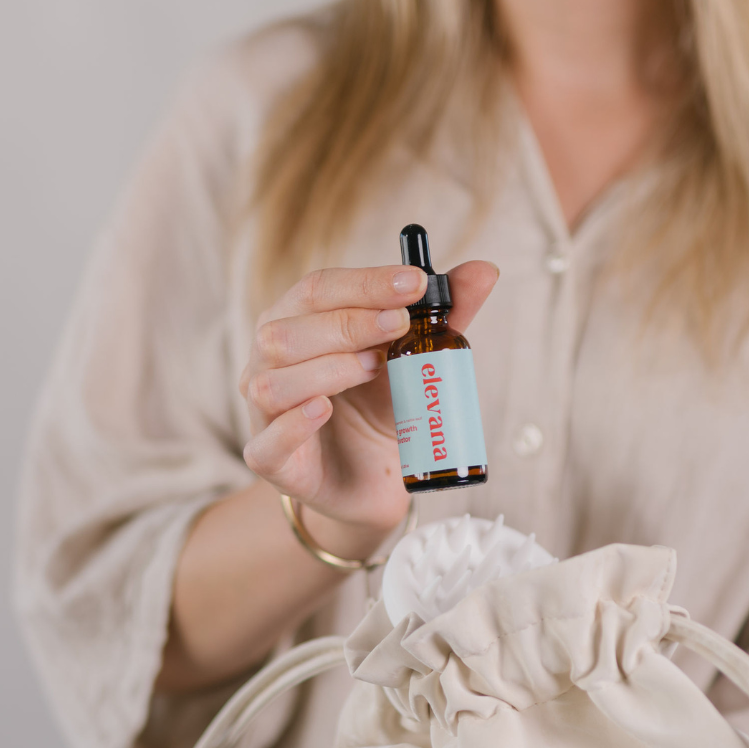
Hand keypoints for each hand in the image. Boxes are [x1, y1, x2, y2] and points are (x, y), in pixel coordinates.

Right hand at [240, 261, 497, 555]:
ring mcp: (263, 413)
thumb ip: (444, 315)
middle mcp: (269, 362)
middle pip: (286, 330)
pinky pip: (265, 444)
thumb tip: (485, 270)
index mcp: (297, 322)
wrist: (373, 477)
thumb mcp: (416, 358)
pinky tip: (323, 409)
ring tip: (372, 368)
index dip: (364, 282)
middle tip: (401, 324)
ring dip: (325, 369)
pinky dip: (294, 423)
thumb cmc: (381, 407)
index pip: (317, 288)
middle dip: (348, 322)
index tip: (415, 282)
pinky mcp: (270, 463)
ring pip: (271, 383)